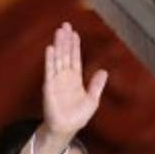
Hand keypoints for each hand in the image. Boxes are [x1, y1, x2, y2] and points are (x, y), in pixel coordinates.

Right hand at [36, 22, 108, 153]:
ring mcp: (56, 80)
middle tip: (65, 25)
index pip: (75, 58)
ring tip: (58, 32)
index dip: (74, 46)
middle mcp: (65, 77)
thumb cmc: (78, 116)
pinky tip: (50, 49)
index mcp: (76, 79)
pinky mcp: (49, 87)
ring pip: (58, 59)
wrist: (66, 128)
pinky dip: (50, 60)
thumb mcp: (92, 100)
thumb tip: (104, 70)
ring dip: (58, 45)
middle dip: (65, 40)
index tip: (74, 33)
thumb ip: (97, 85)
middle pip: (65, 54)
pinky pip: (49, 71)